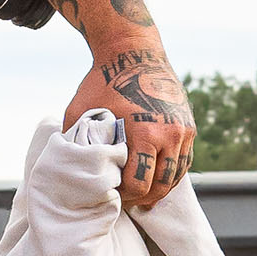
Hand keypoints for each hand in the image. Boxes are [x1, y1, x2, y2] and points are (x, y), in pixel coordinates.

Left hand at [65, 43, 194, 210]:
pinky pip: (185, 160)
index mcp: (143, 133)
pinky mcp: (189, 126)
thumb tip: (68, 168)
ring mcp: (182, 130)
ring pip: (176, 176)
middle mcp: (168, 134)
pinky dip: (172, 174)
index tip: (111, 196)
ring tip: (144, 198)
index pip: (138, 184)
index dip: (124, 196)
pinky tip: (158, 180)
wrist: (134, 52)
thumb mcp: (80, 112)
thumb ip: (76, 141)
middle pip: (160, 185)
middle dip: (142, 198)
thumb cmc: (101, 82)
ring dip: (160, 189)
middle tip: (127, 203)